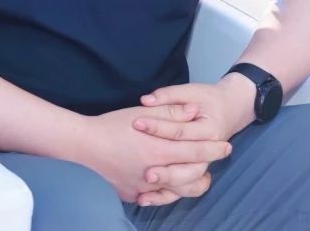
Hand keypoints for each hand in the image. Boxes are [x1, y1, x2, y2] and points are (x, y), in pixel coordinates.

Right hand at [76, 103, 231, 206]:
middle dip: (209, 165)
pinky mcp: (133, 195)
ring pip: (178, 192)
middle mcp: (154, 172)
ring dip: (194, 184)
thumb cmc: (112, 125)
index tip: (226, 145)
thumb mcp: (143, 113)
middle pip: (192, 174)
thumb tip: (194, 111)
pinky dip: (170, 193)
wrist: (83, 145)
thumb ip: (171, 112)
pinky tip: (175, 186)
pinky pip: (158, 198)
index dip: (213, 148)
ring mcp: (143, 187)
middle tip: (219, 157)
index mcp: (158, 150)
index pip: (195, 151)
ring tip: (202, 176)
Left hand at [125, 78, 255, 205]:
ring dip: (166, 187)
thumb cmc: (207, 99)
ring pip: (188, 184)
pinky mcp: (194, 173)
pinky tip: (142, 198)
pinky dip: (164, 197)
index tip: (136, 123)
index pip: (180, 131)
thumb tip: (145, 100)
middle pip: (189, 167)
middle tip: (146, 173)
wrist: (230, 109)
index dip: (157, 126)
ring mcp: (202, 165)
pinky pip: (182, 191)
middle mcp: (209, 153)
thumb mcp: (190, 91)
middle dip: (166, 171)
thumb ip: (168, 96)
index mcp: (209, 130)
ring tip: (144, 189)